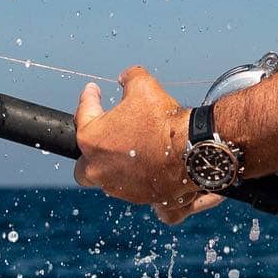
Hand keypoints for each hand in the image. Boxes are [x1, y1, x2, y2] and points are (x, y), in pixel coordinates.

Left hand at [73, 66, 223, 223]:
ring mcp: (121, 188)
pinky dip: (146, 189)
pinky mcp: (144, 199)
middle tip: (103, 137)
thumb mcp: (144, 86)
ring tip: (132, 152)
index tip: (93, 91)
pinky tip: (151, 178)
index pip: (83, 114)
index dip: (89, 98)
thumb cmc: (165, 120)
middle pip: (83, 167)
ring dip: (117, 169)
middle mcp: (100, 169)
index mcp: (92, 140)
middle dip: (90, 153)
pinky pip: (142, 198)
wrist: (195, 149)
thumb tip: (126, 78)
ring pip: (109, 182)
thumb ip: (130, 78)